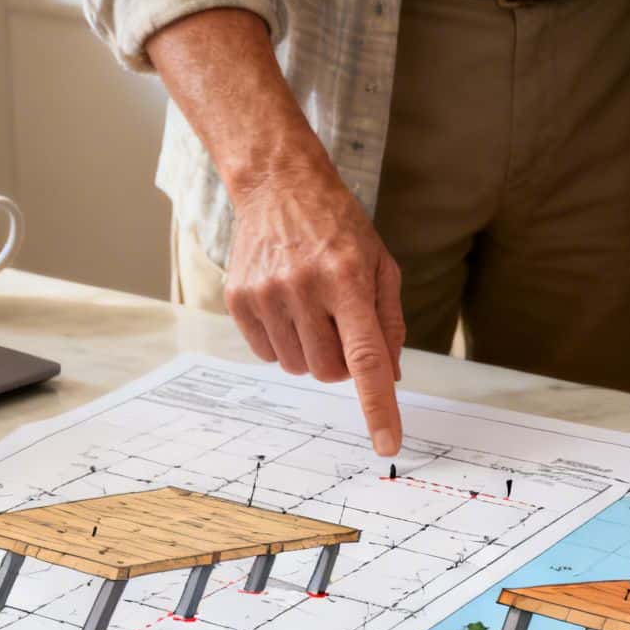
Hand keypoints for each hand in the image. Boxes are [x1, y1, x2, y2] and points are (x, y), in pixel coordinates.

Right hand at [225, 164, 407, 454]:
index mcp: (349, 280)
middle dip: (343, 363)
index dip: (378, 406)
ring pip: (298, 367)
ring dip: (312, 352)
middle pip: (330, 372)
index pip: (367, 359)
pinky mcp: (239, 299)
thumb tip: (390, 376)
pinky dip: (283, 343)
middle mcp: (305, 288)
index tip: (387, 444)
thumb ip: (389, 322)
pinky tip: (287, 306)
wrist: (279, 186)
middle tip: (341, 325)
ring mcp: (267, 294)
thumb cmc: (339, 227)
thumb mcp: (381, 264)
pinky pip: (267, 355)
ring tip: (312, 309)